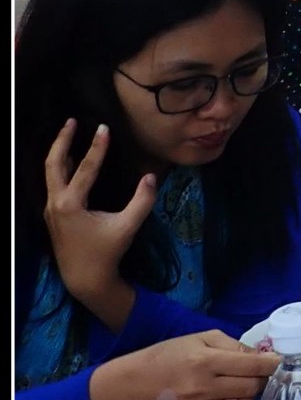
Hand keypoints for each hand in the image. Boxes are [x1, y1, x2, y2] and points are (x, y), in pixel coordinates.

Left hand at [43, 120, 153, 304]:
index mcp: (70, 204)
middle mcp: (55, 202)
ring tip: (68, 134)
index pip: (85, 168)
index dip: (97, 147)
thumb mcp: (127, 227)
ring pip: (50, 172)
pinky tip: (70, 161)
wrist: (84, 278)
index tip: (103, 127)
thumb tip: (151, 177)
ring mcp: (51, 208)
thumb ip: (141, 201)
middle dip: (62, 141)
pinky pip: (54, 182)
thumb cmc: (106, 252)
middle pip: (53, 163)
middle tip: (71, 121)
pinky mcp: (54, 213)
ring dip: (59, 152)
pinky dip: (61, 166)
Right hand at [95, 331, 280, 399]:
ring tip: (240, 390)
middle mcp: (202, 389)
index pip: (252, 365)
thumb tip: (261, 356)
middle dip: (261, 380)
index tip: (278, 362)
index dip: (271, 364)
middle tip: (257, 374)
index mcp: (205, 361)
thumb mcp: (200, 338)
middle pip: (251, 388)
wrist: (134, 383)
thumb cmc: (170, 355)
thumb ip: (232, 345)